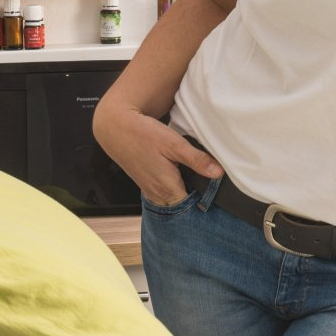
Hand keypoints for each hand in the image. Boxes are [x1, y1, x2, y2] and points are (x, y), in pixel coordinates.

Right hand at [94, 107, 222, 205]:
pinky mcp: (146, 183)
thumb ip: (197, 160)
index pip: (193, 206)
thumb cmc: (144, 135)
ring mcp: (150, 190)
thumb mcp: (174, 144)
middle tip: (210, 182)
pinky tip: (181, 173)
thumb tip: (218, 173)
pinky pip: (165, 192)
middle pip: (184, 204)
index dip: (206, 199)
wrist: (116, 129)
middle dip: (197, 196)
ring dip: (186, 191)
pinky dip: (175, 186)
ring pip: (174, 199)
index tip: (217, 190)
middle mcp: (158, 194)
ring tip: (198, 177)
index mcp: (167, 189)